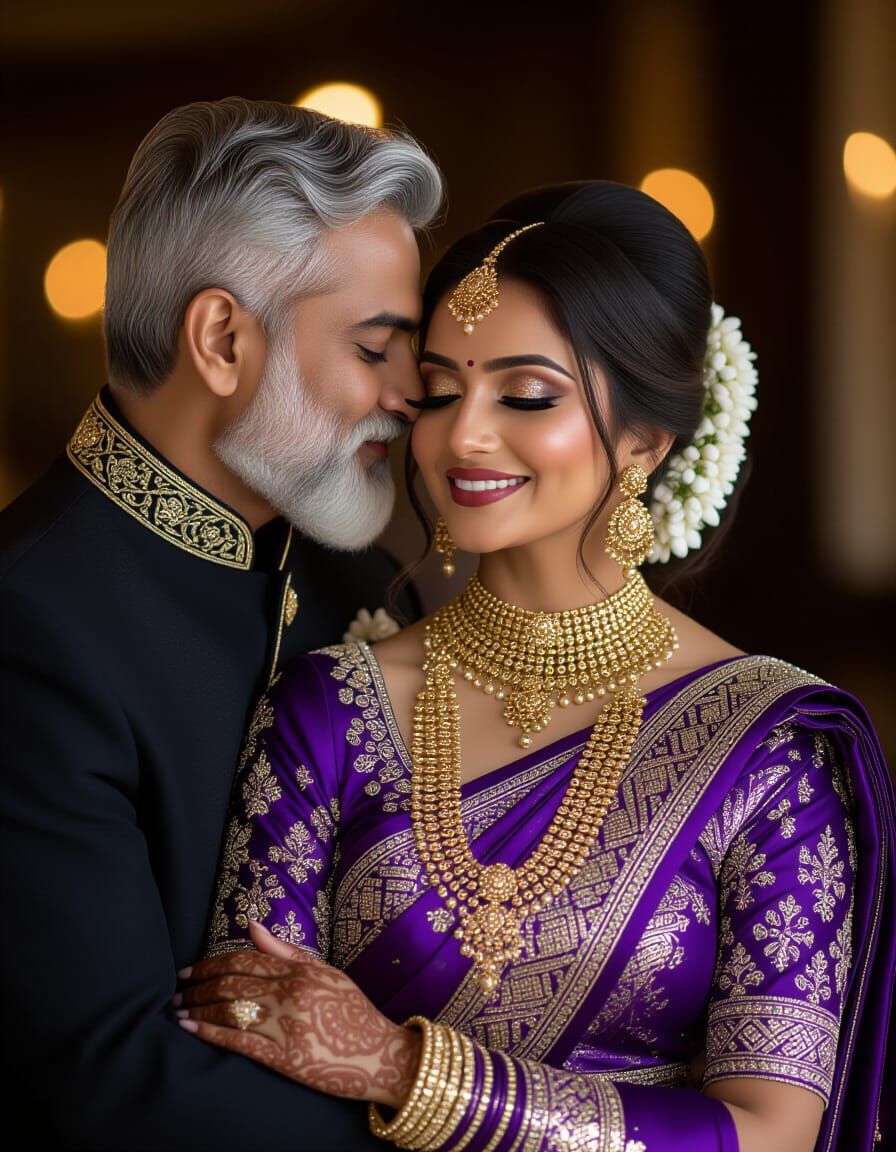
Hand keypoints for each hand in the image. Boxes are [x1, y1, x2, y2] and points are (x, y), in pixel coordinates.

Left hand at [175, 921, 419, 1106]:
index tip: (189, 969)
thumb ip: (287, 951)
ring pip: (230, 1009)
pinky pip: (239, 1041)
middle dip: (198, 986)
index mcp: (301, 971)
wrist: (380, 1055)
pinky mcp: (283, 1057)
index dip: (211, 963)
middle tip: (177, 990)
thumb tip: (251, 925)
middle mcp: (291, 994)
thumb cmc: (352, 1012)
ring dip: (198, 1008)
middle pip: (232, 983)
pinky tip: (190, 1028)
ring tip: (178, 1010)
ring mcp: (287, 1026)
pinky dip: (210, 1032)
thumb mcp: (326, 972)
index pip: (245, 960)